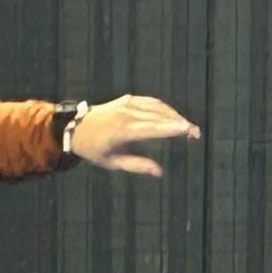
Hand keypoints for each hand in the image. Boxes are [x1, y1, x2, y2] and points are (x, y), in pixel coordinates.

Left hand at [68, 94, 200, 177]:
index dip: (170, 129)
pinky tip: (174, 116)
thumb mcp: (112, 162)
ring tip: (187, 127)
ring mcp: (127, 104)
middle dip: (179, 123)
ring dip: (175, 115)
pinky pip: (151, 102)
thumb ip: (137, 166)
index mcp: (121, 131)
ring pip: (158, 107)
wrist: (75, 127)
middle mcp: (125, 115)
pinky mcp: (128, 99)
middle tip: (195, 133)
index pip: (151, 129)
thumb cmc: (94, 149)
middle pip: (159, 117)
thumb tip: (159, 173)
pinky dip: (165, 109)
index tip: (187, 130)